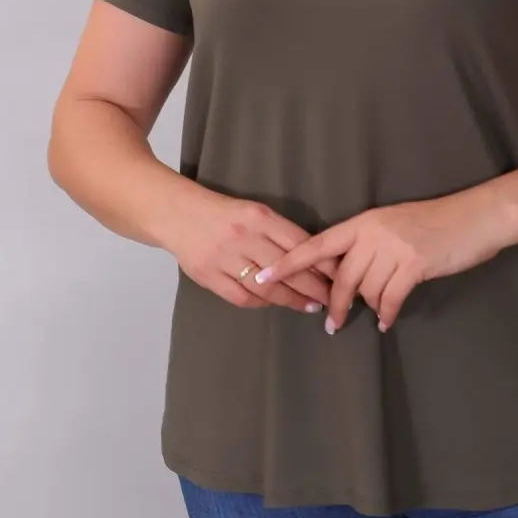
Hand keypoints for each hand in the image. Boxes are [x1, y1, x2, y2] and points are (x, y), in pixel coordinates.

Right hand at [162, 190, 338, 313]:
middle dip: (313, 287)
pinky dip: (261, 303)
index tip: (339, 276)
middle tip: (331, 298)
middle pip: (287, 268)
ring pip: (266, 287)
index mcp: (259, 217)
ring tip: (309, 306)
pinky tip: (274, 304)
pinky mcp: (209, 276)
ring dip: (291, 300)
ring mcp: (225, 258)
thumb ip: (280, 233)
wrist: (178, 215)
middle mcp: (244, 237)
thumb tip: (314, 257)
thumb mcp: (255, 212)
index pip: (298, 243)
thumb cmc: (225, 214)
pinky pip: (241, 297)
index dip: (321, 263)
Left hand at [258, 193, 515, 331]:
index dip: (289, 262)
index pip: (317, 243)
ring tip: (369, 319)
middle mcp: (374, 232)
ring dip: (366, 308)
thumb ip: (370, 245)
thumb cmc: (436, 222)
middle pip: (341, 276)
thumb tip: (348, 274)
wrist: (476, 217)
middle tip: (330, 324)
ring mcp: (395, 247)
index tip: (263, 276)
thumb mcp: (395, 225)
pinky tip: (388, 320)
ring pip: (366, 289)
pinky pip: (391, 297)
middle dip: (334, 303)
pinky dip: (388, 312)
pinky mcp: (415, 264)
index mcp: (364, 221)